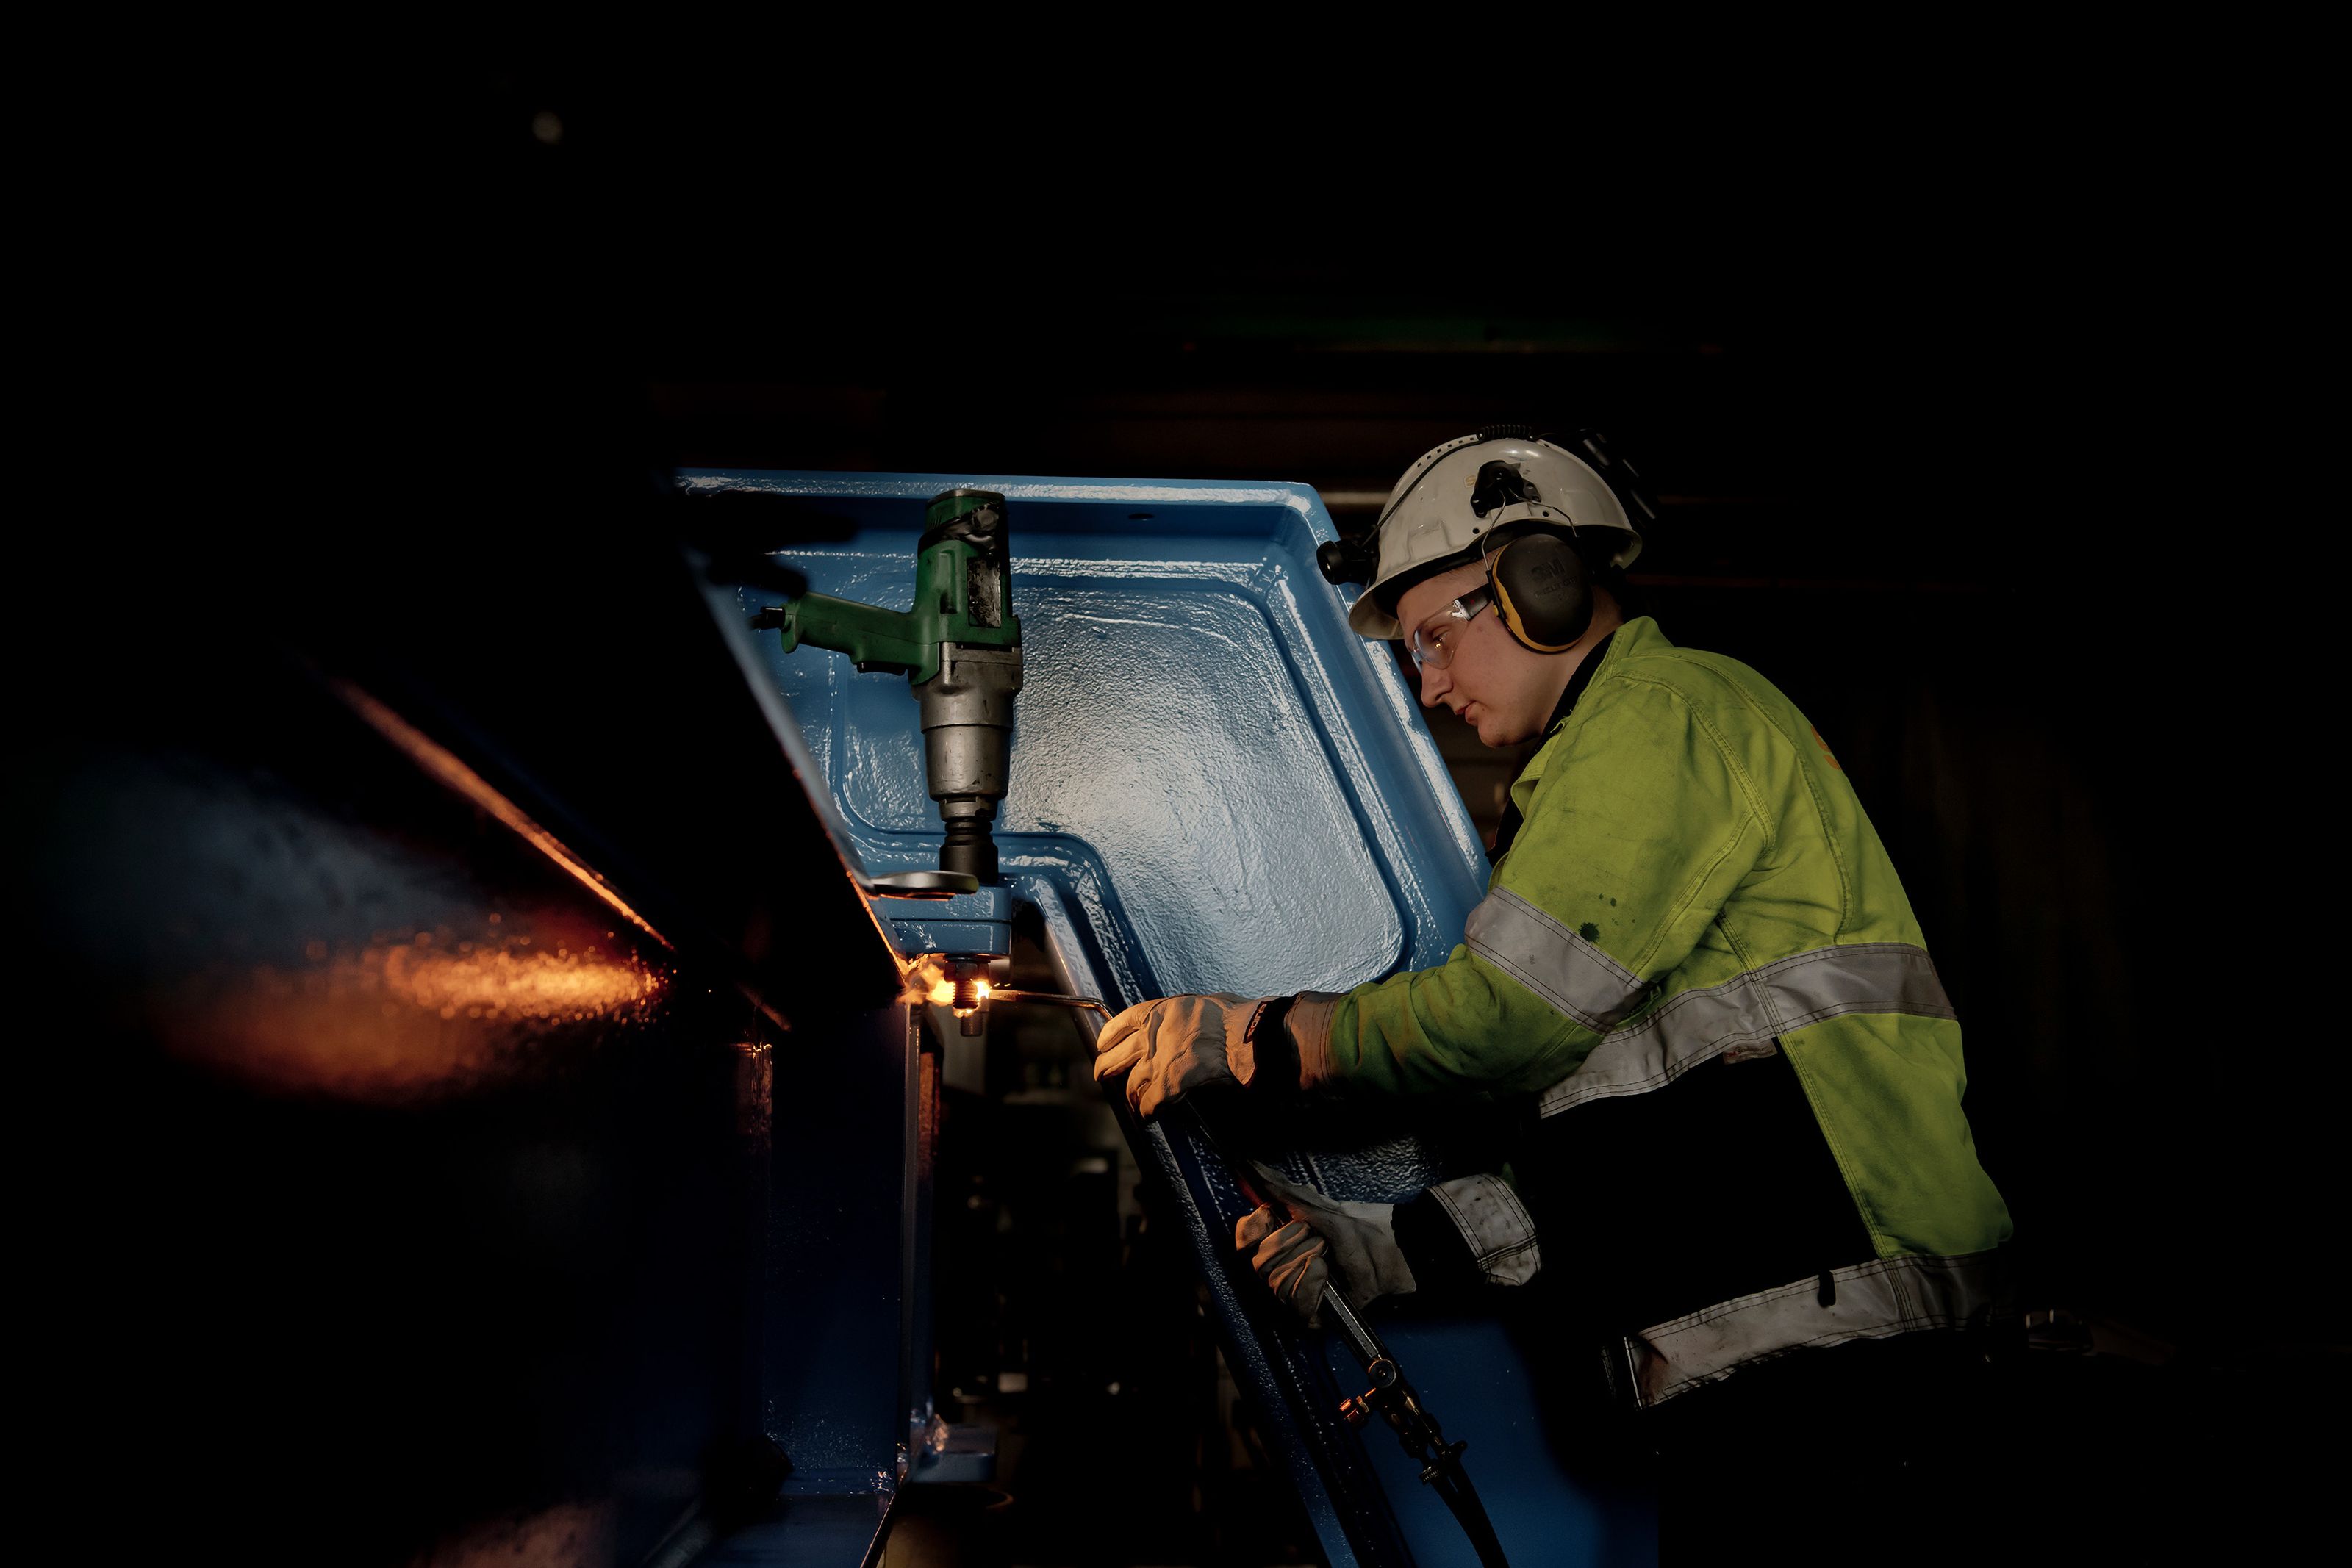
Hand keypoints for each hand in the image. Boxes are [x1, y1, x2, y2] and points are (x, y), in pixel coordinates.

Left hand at [1092, 993, 1268, 1115]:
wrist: (1239, 1035)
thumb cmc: (1230, 1017)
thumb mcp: (1204, 1002)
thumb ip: (1191, 1013)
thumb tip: (1199, 1014)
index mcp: (1156, 1013)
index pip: (1120, 1023)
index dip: (1109, 1036)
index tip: (1103, 1043)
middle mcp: (1148, 1039)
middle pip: (1115, 1056)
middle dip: (1106, 1067)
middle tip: (1102, 1074)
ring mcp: (1155, 1064)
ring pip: (1132, 1086)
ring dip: (1132, 1096)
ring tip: (1134, 1103)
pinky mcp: (1167, 1087)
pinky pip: (1150, 1104)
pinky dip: (1148, 1112)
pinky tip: (1149, 1116)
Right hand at [1234, 1164, 1415, 1323]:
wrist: (1400, 1252)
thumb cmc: (1366, 1229)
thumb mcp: (1325, 1208)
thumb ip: (1286, 1192)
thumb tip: (1252, 1164)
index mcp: (1285, 1240)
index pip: (1247, 1239)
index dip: (1253, 1231)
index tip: (1269, 1217)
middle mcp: (1288, 1267)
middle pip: (1260, 1264)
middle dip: (1288, 1245)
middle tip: (1316, 1238)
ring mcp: (1301, 1292)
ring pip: (1277, 1285)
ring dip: (1303, 1264)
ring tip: (1325, 1256)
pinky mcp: (1316, 1314)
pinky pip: (1296, 1306)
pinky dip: (1310, 1286)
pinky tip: (1324, 1274)